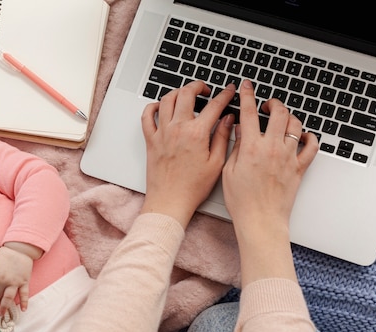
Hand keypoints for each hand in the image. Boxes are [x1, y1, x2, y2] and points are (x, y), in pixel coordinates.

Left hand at [0, 244, 38, 315]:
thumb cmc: (6, 253)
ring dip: (4, 306)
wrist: (20, 248)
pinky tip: (23, 309)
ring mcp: (14, 282)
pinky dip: (24, 302)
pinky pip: (24, 294)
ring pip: (8, 298)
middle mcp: (3, 281)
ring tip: (2, 313)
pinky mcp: (24, 282)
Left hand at [140, 80, 235, 227]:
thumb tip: (228, 120)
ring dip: (178, 92)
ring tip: (186, 94)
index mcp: (197, 134)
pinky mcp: (151, 140)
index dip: (225, 95)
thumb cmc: (192, 188)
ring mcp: (162, 133)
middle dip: (198, 86)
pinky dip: (154, 106)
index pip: (214, 105)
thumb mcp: (216, 163)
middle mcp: (177, 129)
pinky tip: (161, 107)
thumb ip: (222, 137)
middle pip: (187, 93)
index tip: (229, 91)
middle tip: (206, 89)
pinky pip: (147, 116)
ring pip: (166, 99)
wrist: (169, 201)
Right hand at [222, 79, 317, 283]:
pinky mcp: (299, 168)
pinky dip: (309, 137)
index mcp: (251, 148)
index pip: (249, 113)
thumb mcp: (228, 171)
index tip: (246, 87)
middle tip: (266, 105)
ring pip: (296, 125)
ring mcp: (289, 157)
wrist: (261, 221)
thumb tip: (239, 129)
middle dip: (272, 103)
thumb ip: (236, 146)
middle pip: (279, 113)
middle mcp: (273, 148)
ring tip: (281, 119)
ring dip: (289, 117)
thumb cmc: (242, 201)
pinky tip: (302, 136)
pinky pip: (312, 146)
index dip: (247, 95)